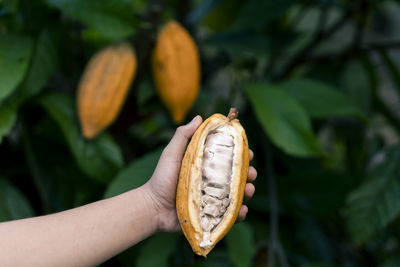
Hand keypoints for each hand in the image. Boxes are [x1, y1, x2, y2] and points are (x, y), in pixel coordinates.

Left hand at [144, 115, 256, 231]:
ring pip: (238, 195)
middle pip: (237, 176)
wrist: (153, 207)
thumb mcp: (171, 154)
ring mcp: (214, 198)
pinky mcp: (212, 214)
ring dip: (248, 192)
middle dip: (249, 173)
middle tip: (252, 174)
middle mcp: (212, 181)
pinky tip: (243, 210)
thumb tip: (199, 117)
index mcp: (206, 165)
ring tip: (249, 191)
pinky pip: (230, 215)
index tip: (248, 152)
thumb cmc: (161, 178)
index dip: (241, 154)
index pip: (228, 157)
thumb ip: (183, 136)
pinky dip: (240, 213)